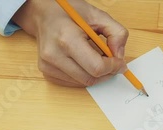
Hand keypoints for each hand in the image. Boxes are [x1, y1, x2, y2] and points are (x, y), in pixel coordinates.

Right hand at [13, 0, 128, 86]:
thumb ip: (116, 33)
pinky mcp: (46, 72)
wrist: (43, 14)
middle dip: (106, 73)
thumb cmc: (69, 13)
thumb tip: (119, 56)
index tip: (119, 62)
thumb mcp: (98, 15)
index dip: (112, 67)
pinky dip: (83, 75)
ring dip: (95, 75)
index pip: (96, 67)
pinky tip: (82, 62)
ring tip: (95, 57)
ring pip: (83, 83)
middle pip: (90, 78)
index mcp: (67, 38)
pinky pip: (73, 83)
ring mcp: (48, 65)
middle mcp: (54, 55)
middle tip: (112, 63)